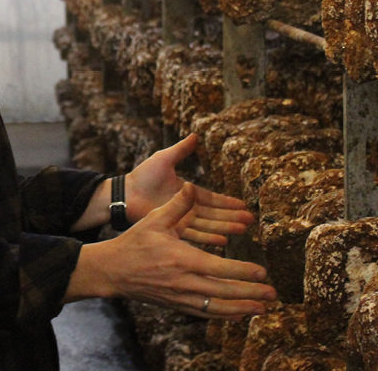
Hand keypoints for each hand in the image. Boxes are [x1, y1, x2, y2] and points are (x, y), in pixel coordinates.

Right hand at [67, 183, 275, 318]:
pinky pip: (205, 313)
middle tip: (273, 293)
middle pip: (224, 291)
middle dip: (251, 293)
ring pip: (217, 307)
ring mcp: (180, 297)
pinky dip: (224, 315)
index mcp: (182, 258)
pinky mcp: (176, 305)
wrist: (113, 270)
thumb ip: (177, 205)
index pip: (220, 268)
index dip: (243, 271)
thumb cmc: (134, 242)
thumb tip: (191, 185)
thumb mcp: (154, 220)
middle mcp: (184, 281)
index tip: (263, 272)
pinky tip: (238, 314)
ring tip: (262, 307)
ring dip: (242, 308)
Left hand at [125, 133, 252, 245]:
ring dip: (225, 227)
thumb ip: (181, 150)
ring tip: (242, 229)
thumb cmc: (143, 175)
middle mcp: (187, 208)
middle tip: (251, 221)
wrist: (126, 192)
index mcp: (188, 193)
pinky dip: (207, 238)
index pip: (212, 199)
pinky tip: (222, 241)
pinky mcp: (172, 230)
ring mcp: (180, 220)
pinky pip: (193, 234)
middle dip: (233, 216)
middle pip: (215, 214)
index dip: (228, 202)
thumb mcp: (164, 158)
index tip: (245, 205)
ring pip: (208, 225)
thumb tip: (196, 135)